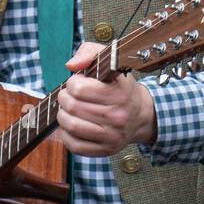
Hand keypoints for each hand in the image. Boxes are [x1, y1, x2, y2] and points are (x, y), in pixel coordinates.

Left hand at [54, 42, 157, 156]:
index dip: (73, 83)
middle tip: (69, 96)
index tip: (78, 83)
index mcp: (120, 93)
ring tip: (68, 110)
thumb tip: (71, 65)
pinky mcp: (105, 150)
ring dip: (63, 115)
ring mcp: (112, 136)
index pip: (79, 88)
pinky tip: (71, 125)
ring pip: (71, 126)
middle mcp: (118, 116)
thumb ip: (89, 52)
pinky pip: (74, 145)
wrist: (140, 114)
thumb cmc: (120, 87)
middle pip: (72, 107)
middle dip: (64, 98)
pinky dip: (66, 134)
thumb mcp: (111, 62)